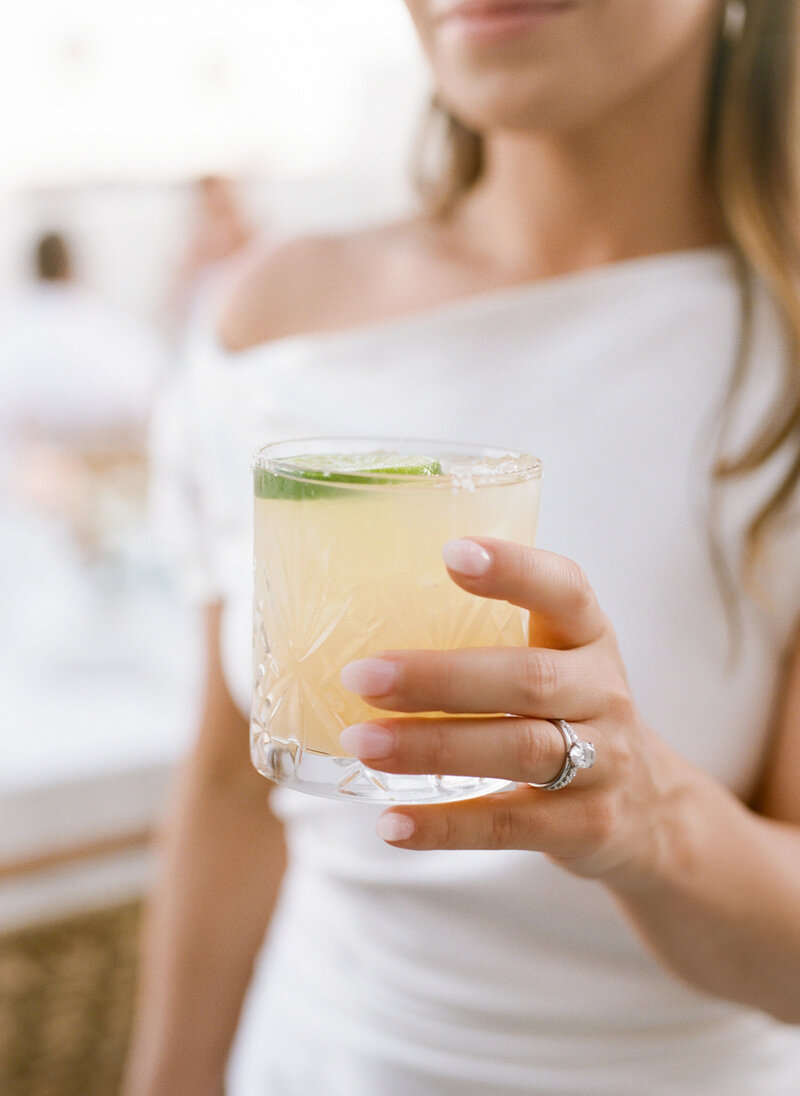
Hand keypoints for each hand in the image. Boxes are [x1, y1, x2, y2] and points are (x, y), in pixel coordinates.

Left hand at [339, 538, 688, 886]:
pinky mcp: (585, 825)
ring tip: (363, 742)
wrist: (651, 807)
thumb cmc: (572, 713)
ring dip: (433, 746)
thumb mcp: (557, 661)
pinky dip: (447, 825)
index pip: (565, 590)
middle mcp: (602, 693)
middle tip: (362, 676)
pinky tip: (391, 823)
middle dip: (440, 677)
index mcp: (588, 638)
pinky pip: (510, 825)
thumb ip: (489, 638)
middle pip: (526, 679)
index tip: (451, 553)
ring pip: (519, 750)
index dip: (514, 570)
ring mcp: (602, 763)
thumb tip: (362, 618)